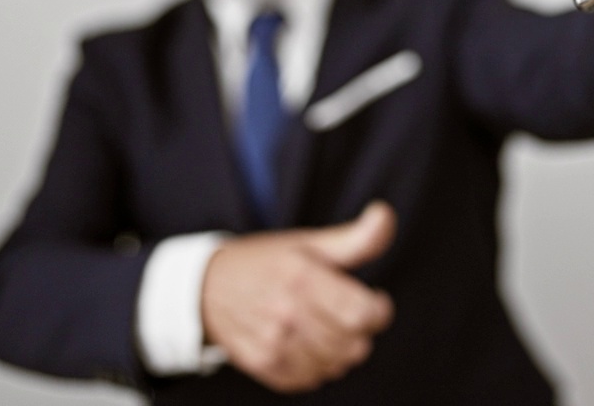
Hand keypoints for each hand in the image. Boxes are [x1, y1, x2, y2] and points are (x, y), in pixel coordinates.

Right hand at [200, 201, 396, 392]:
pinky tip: (306, 343)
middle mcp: (286, 313)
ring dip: (339, 349)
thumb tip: (386, 214)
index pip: (362, 314)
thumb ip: (356, 237)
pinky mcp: (263, 365)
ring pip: (336, 365)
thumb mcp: (310, 243)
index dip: (378, 310)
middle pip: (354, 345)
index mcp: (302, 278)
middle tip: (344, 312)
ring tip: (324, 326)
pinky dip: (317, 365)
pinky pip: (311, 379)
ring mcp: (273, 343)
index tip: (372, 299)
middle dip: (360, 330)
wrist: (207, 287)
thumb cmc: (266, 262)